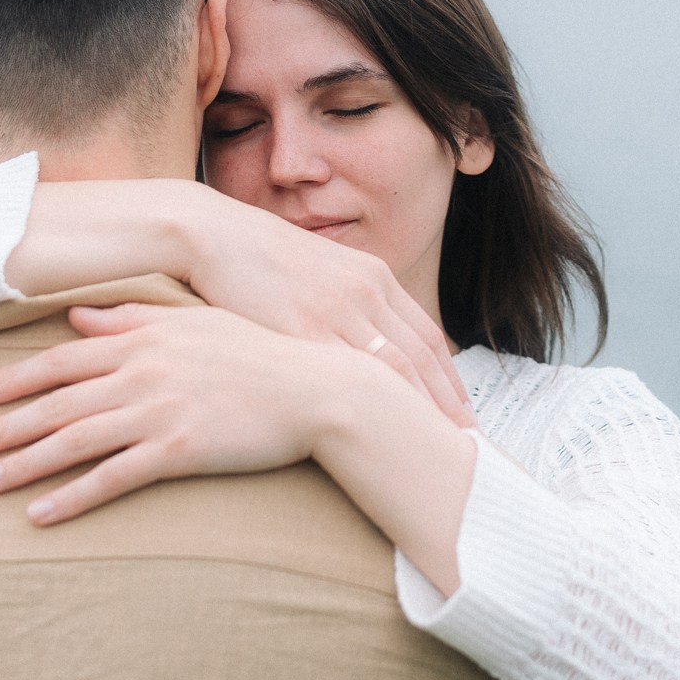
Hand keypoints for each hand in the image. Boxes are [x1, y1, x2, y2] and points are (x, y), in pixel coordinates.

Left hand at [0, 304, 361, 524]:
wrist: (316, 387)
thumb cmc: (257, 354)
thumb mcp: (192, 323)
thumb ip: (130, 320)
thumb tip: (78, 319)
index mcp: (141, 340)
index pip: (60, 361)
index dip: (11, 380)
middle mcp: (141, 373)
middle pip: (55, 402)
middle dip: (0, 426)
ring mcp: (159, 411)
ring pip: (74, 440)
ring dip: (22, 464)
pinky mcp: (180, 450)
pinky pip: (114, 478)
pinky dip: (73, 496)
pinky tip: (39, 514)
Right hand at [169, 189, 473, 428]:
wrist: (213, 233)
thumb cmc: (257, 256)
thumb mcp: (319, 269)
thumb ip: (348, 300)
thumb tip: (365, 339)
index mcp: (372, 275)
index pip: (427, 335)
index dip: (450, 377)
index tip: (464, 411)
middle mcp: (363, 291)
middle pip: (420, 356)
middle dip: (447, 402)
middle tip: (466, 440)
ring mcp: (334, 310)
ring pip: (393, 369)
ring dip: (420, 410)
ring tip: (435, 446)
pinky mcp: (300, 328)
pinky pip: (345, 375)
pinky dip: (371, 406)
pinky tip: (378, 432)